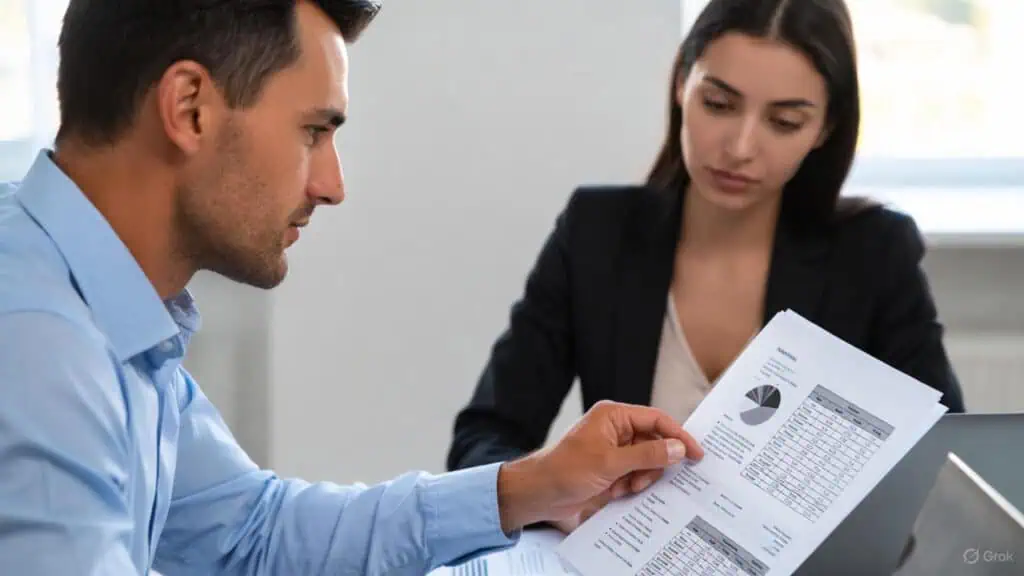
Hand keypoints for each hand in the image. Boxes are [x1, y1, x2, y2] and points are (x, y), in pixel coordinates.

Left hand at [496, 400, 703, 532]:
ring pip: (647, 462)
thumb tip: (677, 448)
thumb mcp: (610, 462)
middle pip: (654, 442)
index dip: (678, 435)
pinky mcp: (610, 469)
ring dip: (641, 477)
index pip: (656, 419)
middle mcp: (615, 429)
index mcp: (614, 416)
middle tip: (648, 479)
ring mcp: (613, 450)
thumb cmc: (565, 470)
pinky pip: (635, 475)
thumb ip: (647, 454)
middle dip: (654, 463)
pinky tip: (616, 492)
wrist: (539, 494)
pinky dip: (631, 485)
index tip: (696, 454)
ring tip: (626, 487)